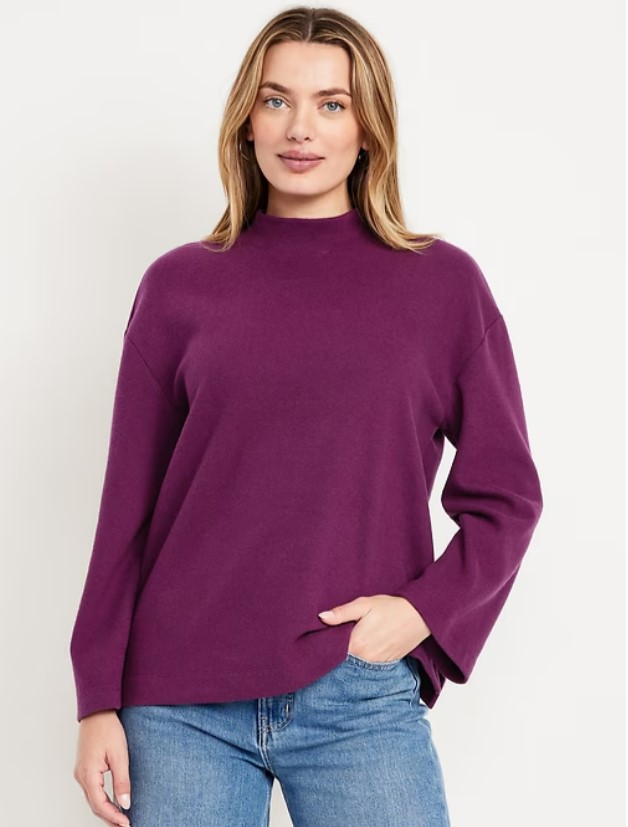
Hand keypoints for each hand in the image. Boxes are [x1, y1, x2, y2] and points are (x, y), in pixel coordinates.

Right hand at [73, 710, 131, 826]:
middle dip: (109, 818)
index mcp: (88, 775)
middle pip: (94, 805)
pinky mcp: (85, 768)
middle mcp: (81, 776)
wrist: (97, 711)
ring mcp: (81, 772)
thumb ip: (121, 781)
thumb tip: (125, 803)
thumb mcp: (119, 755)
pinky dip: (102, 800)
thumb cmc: (108, 729)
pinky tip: (112, 802)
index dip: (113, 817)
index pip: (100, 805)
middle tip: (125, 825)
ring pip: (92, 799)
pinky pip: (92, 790)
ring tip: (121, 818)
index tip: (126, 824)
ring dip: (106, 810)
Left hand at [318, 594, 431, 660]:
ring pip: (356, 665)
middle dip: (336, 654)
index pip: (332, 653)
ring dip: (350, 658)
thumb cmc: (391, 608)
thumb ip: (342, 613)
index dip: (324, 647)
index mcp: (356, 644)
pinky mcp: (387, 663)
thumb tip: (321, 617)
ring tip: (348, 645)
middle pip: (343, 661)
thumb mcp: (364, 604)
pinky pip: (369, 666)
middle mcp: (365, 659)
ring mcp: (377, 664)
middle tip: (331, 642)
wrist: (420, 616)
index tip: (317, 641)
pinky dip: (363, 661)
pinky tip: (363, 650)